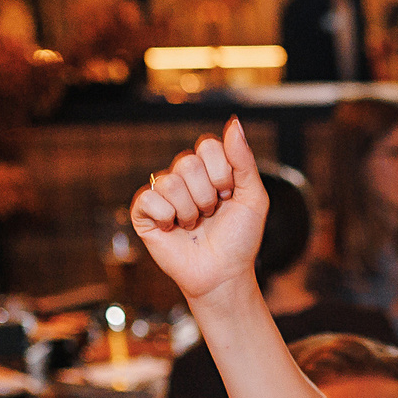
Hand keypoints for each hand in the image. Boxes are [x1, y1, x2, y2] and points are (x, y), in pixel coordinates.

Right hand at [128, 119, 267, 305]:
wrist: (223, 274)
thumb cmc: (239, 239)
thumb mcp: (253, 197)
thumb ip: (244, 160)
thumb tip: (234, 123)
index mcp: (208, 168)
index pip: (207, 145)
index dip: (222, 173)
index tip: (229, 196)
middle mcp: (183, 176)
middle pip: (187, 162)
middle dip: (206, 195)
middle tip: (211, 214)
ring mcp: (162, 194)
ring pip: (170, 182)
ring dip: (190, 210)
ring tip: (194, 224)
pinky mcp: (144, 213)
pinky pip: (148, 198)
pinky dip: (167, 217)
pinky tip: (173, 228)